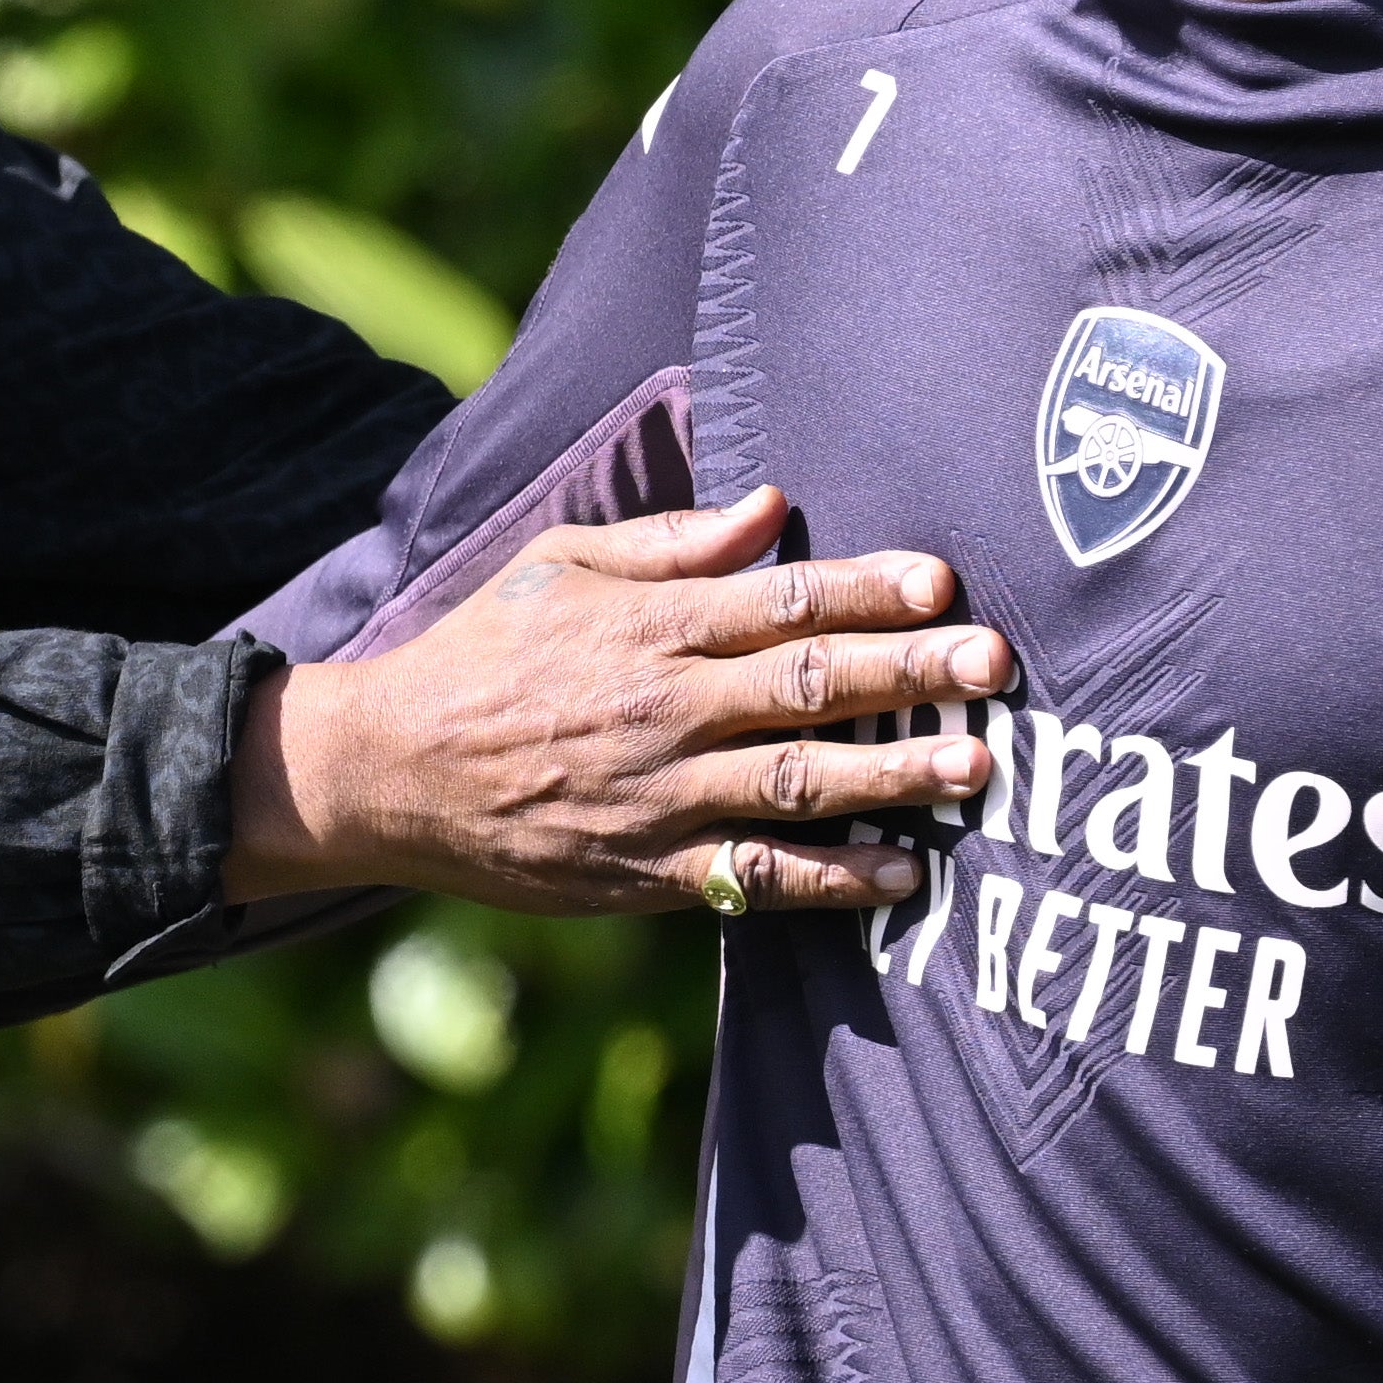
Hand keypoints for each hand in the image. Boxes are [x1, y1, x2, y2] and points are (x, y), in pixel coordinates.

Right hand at [223, 488, 1006, 915]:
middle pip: (808, 683)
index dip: (865, 589)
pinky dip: (834, 877)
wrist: (387, 772)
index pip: (778, 598)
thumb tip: (769, 504)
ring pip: (798, 781)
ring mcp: (660, 795)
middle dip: (909, 672)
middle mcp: (664, 707)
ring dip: (894, 774)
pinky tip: (904, 873)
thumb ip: (668, 540)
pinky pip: (758, 875)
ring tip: (975, 766)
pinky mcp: (649, 872)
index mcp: (647, 624)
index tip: (942, 583)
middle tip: (996, 664)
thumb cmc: (479, 654)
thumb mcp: (557, 564)